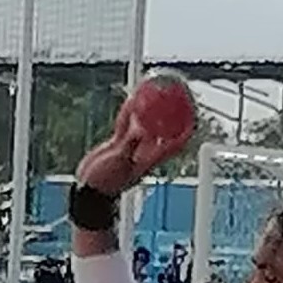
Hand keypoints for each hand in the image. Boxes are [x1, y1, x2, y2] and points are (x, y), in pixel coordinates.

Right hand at [76, 83, 195, 197]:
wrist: (90, 188)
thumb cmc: (106, 182)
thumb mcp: (120, 160)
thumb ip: (130, 143)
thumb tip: (140, 129)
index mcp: (148, 160)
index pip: (173, 145)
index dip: (185, 132)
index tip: (193, 118)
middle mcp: (143, 153)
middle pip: (163, 131)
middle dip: (170, 116)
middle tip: (175, 100)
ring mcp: (131, 148)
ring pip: (144, 125)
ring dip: (150, 111)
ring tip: (154, 94)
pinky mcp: (118, 145)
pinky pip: (126, 125)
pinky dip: (130, 113)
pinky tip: (132, 100)